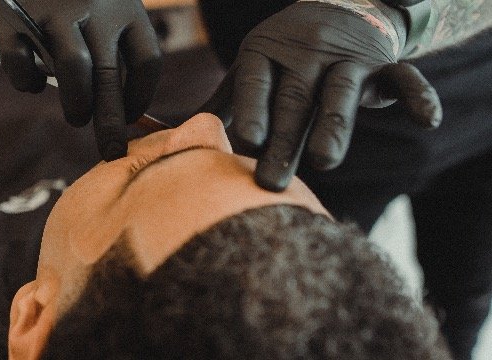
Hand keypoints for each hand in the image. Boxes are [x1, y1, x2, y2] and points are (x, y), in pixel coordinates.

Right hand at [0, 0, 161, 160]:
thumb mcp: (109, 12)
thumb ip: (116, 52)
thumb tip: (124, 117)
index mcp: (126, 8)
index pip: (146, 62)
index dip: (141, 98)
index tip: (130, 118)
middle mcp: (94, 6)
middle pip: (110, 73)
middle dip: (110, 121)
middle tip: (112, 151)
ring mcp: (53, 10)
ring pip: (73, 67)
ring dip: (77, 103)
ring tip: (77, 118)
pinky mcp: (13, 15)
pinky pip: (21, 61)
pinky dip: (26, 82)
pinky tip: (32, 85)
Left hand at [202, 1, 441, 191]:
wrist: (337, 13)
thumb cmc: (284, 57)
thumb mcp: (252, 70)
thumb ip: (227, 101)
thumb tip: (184, 133)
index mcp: (266, 54)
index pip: (257, 83)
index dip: (253, 110)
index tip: (246, 143)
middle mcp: (305, 55)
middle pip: (295, 99)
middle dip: (284, 139)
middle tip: (271, 180)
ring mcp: (346, 58)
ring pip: (341, 91)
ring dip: (335, 124)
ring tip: (325, 159)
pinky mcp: (382, 64)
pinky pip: (404, 76)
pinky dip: (417, 95)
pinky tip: (427, 120)